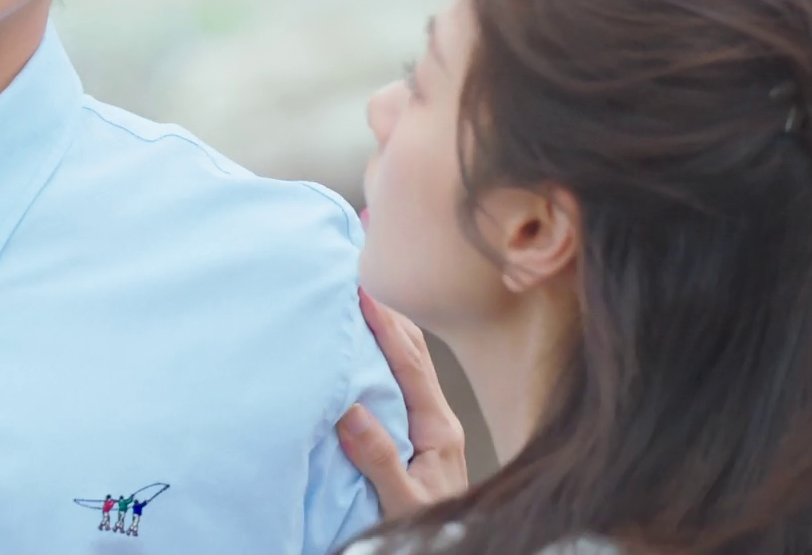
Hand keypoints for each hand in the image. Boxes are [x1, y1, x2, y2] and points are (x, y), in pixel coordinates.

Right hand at [336, 288, 468, 517]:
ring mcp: (431, 428)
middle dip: (388, 317)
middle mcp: (438, 421)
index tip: (364, 293)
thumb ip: (379, 459)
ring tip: (361, 305)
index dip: (387, 327)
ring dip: (387, 334)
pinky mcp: (420, 437)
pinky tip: (364, 353)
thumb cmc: (432, 529)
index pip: (412, 367)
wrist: (460, 550)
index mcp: (438, 430)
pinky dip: (384, 359)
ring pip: (409, 368)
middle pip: (414, 356)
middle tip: (359, 283)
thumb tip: (351, 408)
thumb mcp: (402, 502)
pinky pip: (401, 386)